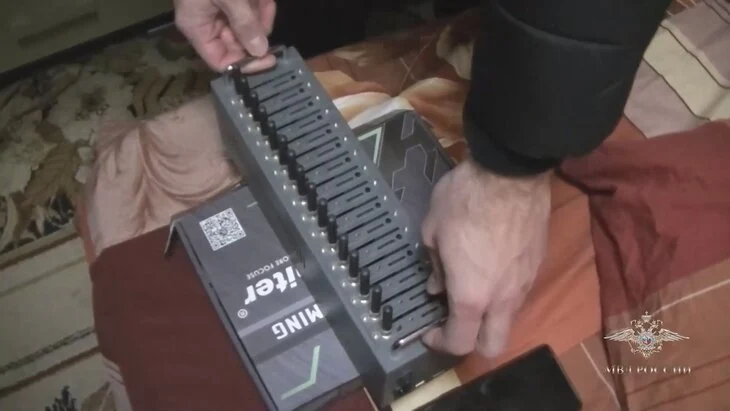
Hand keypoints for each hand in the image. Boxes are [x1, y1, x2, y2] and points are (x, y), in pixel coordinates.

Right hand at [174, 0, 276, 71]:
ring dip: (260, 15)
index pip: (221, 61)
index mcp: (196, 27)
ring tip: (265, 2)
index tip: (270, 58)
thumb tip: (260, 51)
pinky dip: (258, 5)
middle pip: (238, 43)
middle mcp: (205, 22)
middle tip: (269, 17)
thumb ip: (244, 23)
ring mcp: (215, 9)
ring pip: (246, 25)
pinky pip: (246, 10)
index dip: (246, 64)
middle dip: (257, 32)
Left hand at [421, 157, 550, 357]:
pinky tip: (490, 269)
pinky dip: (502, 295)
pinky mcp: (538, 265)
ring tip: (470, 290)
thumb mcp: (433, 231)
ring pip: (508, 320)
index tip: (429, 331)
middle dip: (472, 343)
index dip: (440, 343)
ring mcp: (525, 284)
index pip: (459, 342)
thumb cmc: (464, 201)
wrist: (511, 172)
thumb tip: (436, 287)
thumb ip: (435, 268)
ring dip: (489, 317)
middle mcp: (503, 300)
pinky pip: (518, 294)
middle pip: (493, 346)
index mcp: (472, 296)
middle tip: (453, 322)